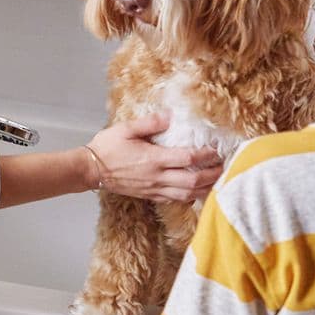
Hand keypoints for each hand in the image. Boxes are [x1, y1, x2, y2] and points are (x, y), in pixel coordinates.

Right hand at [86, 112, 222, 202]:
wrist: (90, 170)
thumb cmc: (106, 148)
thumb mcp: (126, 128)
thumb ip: (150, 122)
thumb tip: (171, 115)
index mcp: (154, 159)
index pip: (188, 158)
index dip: (206, 155)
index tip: (216, 149)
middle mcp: (157, 177)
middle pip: (193, 181)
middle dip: (212, 175)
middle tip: (224, 167)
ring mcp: (154, 189)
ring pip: (186, 194)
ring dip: (204, 189)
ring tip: (217, 181)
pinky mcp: (149, 195)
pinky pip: (174, 199)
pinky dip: (189, 196)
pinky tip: (197, 191)